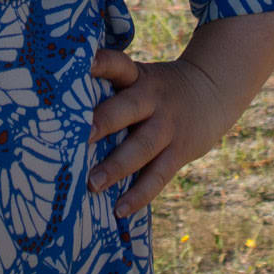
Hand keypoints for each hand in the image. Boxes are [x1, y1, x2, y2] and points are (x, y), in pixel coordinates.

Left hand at [86, 49, 238, 218]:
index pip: (118, 65)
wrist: (212, 91)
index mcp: (138, 77)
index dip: (101, 63)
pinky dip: (139, 194)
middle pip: (127, 108)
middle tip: (80, 138)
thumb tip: (60, 112)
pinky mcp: (179, 151)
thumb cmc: (158, 89)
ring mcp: (167, 126)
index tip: (83, 64)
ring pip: (141, 147)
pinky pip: (158, 175)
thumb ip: (111, 89)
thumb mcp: (140, 78)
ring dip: (116, 166)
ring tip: (92, 184)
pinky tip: (119, 210)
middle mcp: (152, 99)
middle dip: (103, 122)